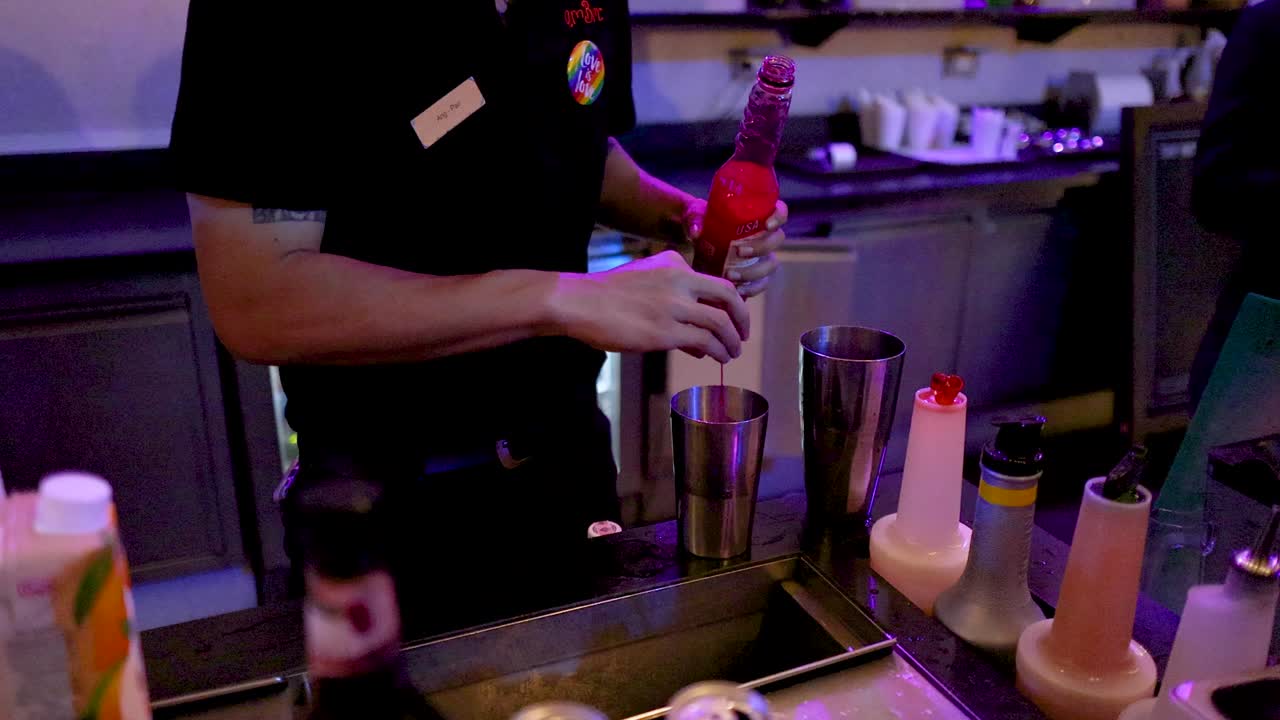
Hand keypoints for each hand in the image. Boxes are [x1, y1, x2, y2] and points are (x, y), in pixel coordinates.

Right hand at [550, 251, 749, 362]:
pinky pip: (704, 342)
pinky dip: (717, 351)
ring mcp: (674, 305)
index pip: (716, 282)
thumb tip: (699, 340)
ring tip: (733, 353)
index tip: (734, 318)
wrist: (579, 302)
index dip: (732, 303)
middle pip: (728, 297)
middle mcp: (680, 279)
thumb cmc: (605, 296)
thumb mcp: (644, 282)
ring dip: (731, 341)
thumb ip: (673, 300)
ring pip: (720, 323)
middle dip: (741, 319)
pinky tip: (718, 358)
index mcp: (674, 263)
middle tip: (743, 336)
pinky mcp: (666, 331)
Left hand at [685, 199, 787, 298]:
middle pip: (777, 240)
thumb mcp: (696, 215)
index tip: (767, 225)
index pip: (779, 211)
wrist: (696, 242)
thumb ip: (694, 219)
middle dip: (761, 248)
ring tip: (730, 274)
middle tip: (739, 251)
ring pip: (770, 264)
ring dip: (754, 271)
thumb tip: (696, 232)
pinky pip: (761, 284)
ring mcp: (761, 256)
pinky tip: (737, 290)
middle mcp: (764, 235)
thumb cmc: (702, 221)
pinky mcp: (754, 274)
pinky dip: (751, 288)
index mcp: (757, 215)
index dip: (779, 216)